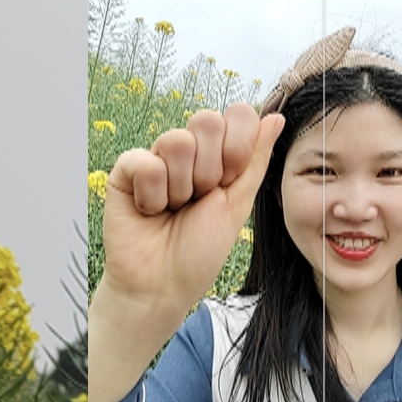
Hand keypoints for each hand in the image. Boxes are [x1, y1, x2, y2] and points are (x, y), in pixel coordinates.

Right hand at [88, 106, 284, 401]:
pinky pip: (145, 163)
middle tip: (199, 200)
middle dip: (210, 170)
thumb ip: (255, 160)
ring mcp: (155, 156)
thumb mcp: (237, 206)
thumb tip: (276, 116)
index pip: (236, 115)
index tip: (229, 183)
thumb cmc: (199, 252)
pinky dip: (152, 196)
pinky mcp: (125, 170)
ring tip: (172, 210)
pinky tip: (148, 211)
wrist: (163, 286)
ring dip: (181, 188)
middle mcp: (186, 150)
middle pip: (207, 121)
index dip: (238, 147)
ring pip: (176, 141)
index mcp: (217, 155)